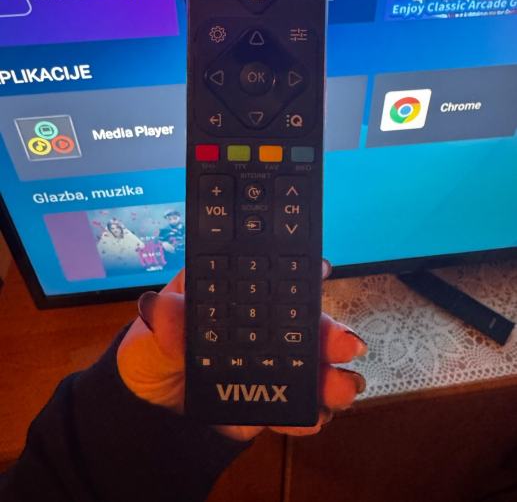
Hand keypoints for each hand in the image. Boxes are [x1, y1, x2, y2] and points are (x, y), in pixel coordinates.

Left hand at [117, 262, 366, 440]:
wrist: (146, 416)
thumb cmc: (149, 355)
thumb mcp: (150, 335)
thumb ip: (163, 324)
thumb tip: (163, 307)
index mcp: (233, 296)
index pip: (270, 278)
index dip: (298, 272)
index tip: (320, 270)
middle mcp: (259, 326)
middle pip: (301, 323)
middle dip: (328, 331)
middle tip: (346, 342)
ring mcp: (267, 365)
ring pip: (309, 365)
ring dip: (331, 374)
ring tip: (341, 387)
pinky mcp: (268, 400)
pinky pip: (294, 406)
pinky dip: (308, 412)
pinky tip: (313, 415)